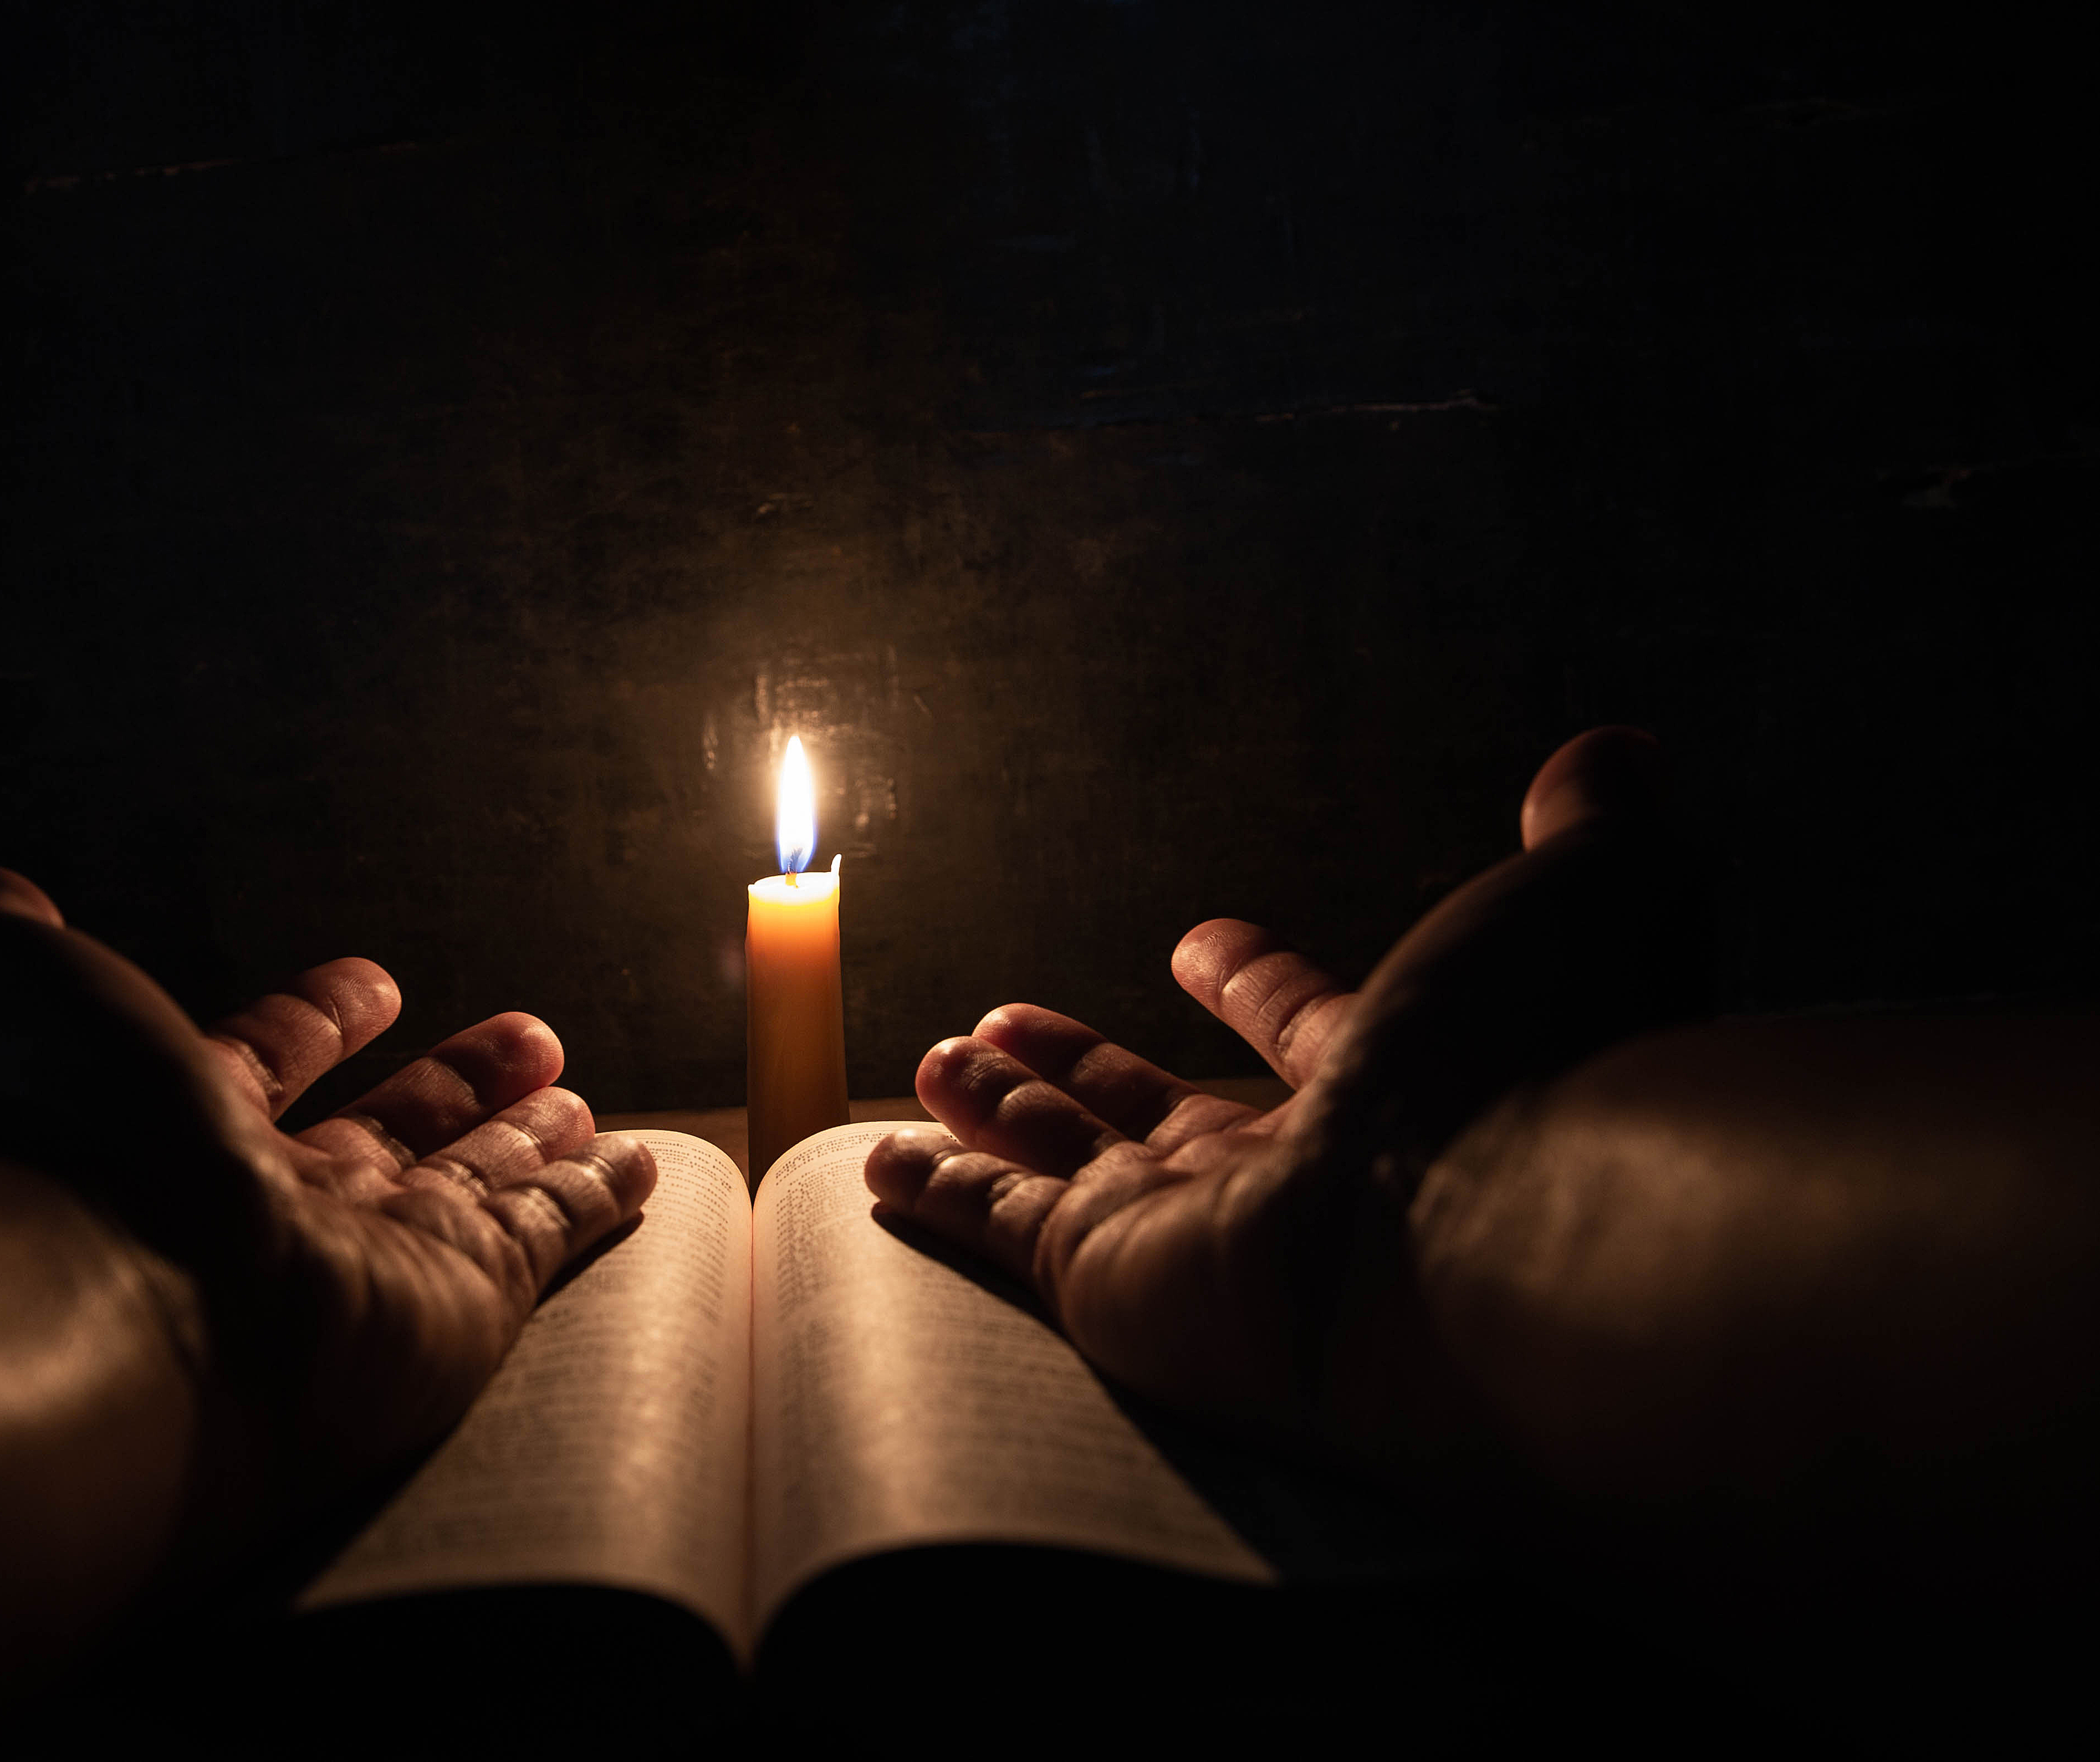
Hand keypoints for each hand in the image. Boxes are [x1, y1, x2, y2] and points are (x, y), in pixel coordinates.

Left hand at [0, 867, 655, 1547]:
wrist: (98, 1306)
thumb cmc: (37, 1145)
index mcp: (163, 1133)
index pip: (260, 1069)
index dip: (315, 1020)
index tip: (371, 983)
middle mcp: (266, 1210)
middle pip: (383, 1139)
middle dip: (451, 1089)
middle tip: (523, 1040)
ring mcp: (364, 1265)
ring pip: (469, 1191)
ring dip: (527, 1141)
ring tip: (583, 1100)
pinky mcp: (454, 1311)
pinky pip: (539, 1243)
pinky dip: (591, 1203)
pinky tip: (638, 1169)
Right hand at [864, 728, 1705, 1436]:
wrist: (1495, 1237)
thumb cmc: (1546, 1072)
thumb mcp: (1591, 898)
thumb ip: (1595, 827)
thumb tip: (1614, 754)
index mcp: (1393, 1085)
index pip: (1304, 1030)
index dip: (1255, 984)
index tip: (1207, 943)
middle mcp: (1291, 1170)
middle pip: (1163, 1112)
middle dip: (1091, 1063)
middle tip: (1016, 1016)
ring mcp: (1194, 1233)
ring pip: (1069, 1166)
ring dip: (1005, 1110)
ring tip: (940, 1057)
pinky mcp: (1109, 1280)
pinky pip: (1001, 1229)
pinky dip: (938, 1195)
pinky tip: (882, 1167)